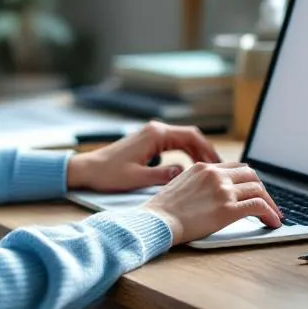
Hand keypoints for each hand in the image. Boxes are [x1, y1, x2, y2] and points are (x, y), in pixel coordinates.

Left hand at [66, 121, 220, 192]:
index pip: (190, 136)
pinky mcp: (147, 141)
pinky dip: (185, 153)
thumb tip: (184, 173)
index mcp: (155, 135)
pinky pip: (173, 143)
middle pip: (189, 135)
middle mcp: (155, 130)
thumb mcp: (137, 178)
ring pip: (182, 139)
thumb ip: (162, 175)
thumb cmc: (109, 174)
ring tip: (210, 169)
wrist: (87, 169)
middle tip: (219, 167)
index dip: (208, 149)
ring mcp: (151, 134)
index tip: (219, 163)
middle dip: (206, 150)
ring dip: (196, 152)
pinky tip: (191, 167)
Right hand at [142, 162, 283, 244]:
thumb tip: (211, 194)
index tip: (254, 191)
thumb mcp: (180, 185)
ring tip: (274, 216)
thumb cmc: (163, 210)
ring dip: (270, 203)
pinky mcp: (228, 209)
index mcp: (203, 167)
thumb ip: (199, 184)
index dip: (249, 181)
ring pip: (258, 190)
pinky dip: (270, 213)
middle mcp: (215, 175)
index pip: (236, 167)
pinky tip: (273, 222)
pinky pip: (258, 206)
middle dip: (262, 190)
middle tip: (267, 203)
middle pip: (251, 176)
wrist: (156, 221)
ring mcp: (222, 190)